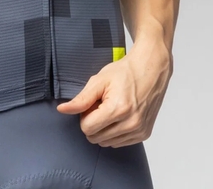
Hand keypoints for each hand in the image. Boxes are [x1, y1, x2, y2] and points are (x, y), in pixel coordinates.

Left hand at [55, 38, 172, 147]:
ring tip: (112, 109)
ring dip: (104, 129)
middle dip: (94, 122)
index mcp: (118, 109)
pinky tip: (120, 115)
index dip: (85, 116)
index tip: (92, 104)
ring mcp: (139, 131)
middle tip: (101, 105)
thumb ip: (81, 99)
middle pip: (96, 138)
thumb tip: (62, 110)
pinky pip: (120, 143)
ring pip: (107, 143)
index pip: (87, 128)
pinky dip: (115, 132)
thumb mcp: (99, 80)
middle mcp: (131, 123)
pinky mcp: (144, 134)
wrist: (150, 70)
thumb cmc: (125, 72)